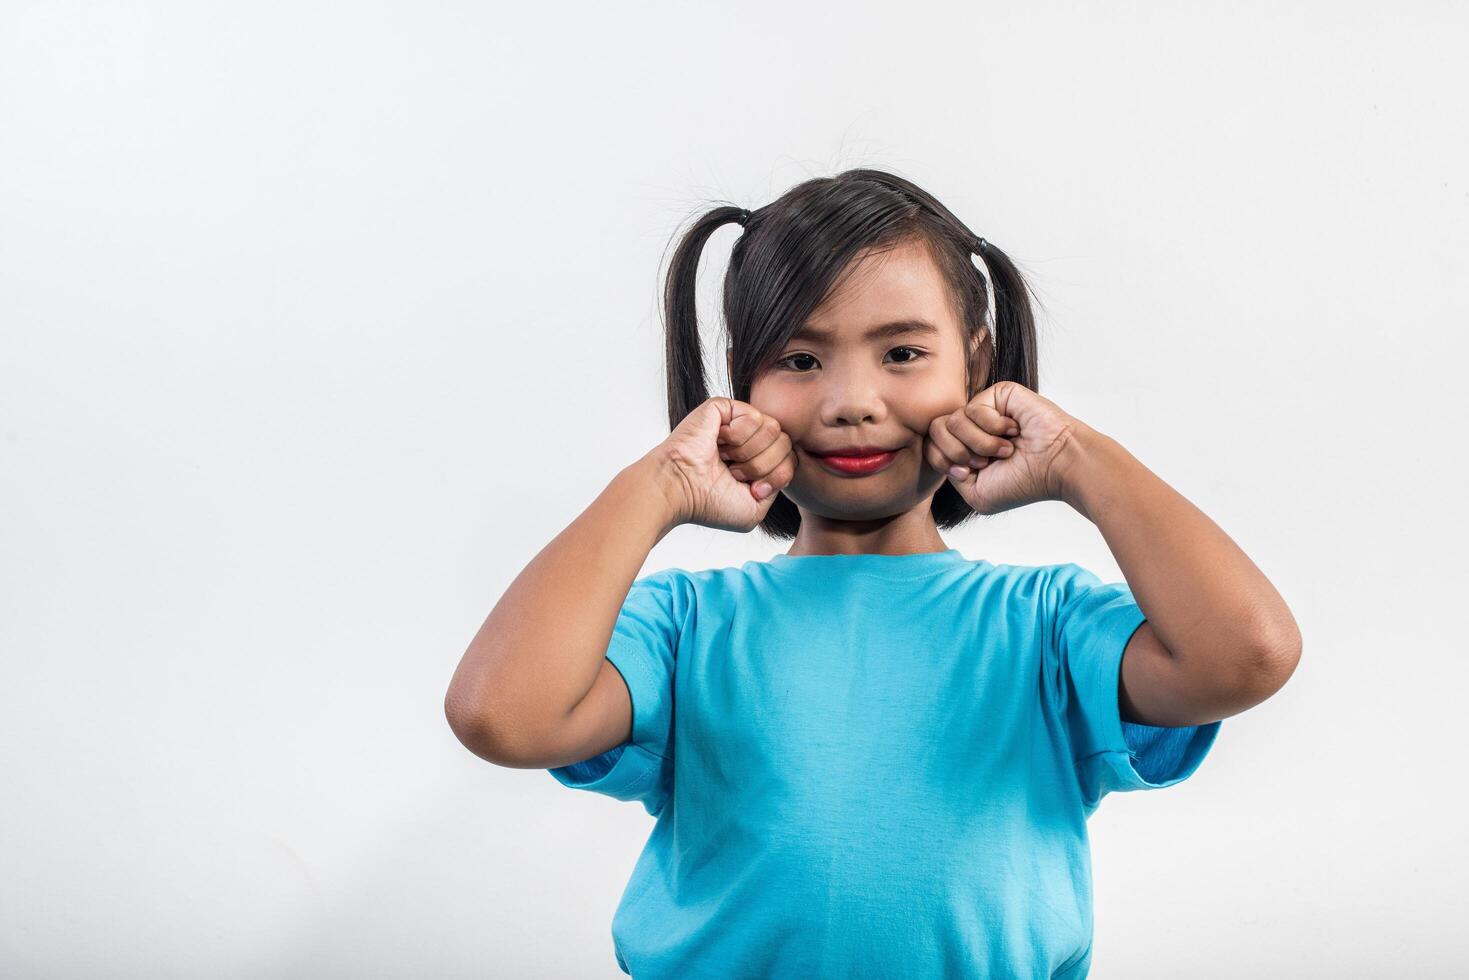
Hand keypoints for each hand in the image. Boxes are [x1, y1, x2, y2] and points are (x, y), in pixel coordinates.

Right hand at [650, 397, 797, 532]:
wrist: (679, 490)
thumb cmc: (709, 502)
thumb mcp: (755, 507)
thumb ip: (779, 484)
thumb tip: (786, 458)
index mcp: (757, 460)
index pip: (791, 458)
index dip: (778, 475)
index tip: (753, 489)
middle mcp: (749, 439)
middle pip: (786, 443)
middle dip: (763, 466)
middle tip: (734, 474)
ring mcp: (738, 421)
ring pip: (773, 428)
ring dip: (749, 453)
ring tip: (725, 459)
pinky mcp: (724, 407)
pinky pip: (754, 416)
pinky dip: (737, 437)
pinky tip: (718, 442)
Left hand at [923, 381, 1085, 514]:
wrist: (1056, 466)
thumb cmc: (1023, 482)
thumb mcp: (977, 494)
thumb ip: (950, 472)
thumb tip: (942, 447)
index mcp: (965, 449)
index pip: (930, 447)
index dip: (943, 461)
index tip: (969, 472)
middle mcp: (971, 428)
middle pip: (934, 430)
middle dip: (958, 452)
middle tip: (986, 461)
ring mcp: (983, 410)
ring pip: (952, 421)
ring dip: (980, 443)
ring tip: (1005, 449)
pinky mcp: (997, 394)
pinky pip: (973, 408)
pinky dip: (993, 427)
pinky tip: (1013, 431)